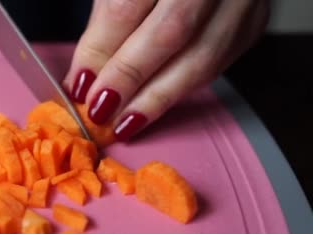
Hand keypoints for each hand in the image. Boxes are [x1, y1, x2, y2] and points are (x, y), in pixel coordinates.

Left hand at [63, 0, 268, 140]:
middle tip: (100, 111)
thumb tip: (85, 80)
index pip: (127, 6)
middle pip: (173, 32)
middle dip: (130, 78)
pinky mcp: (255, 20)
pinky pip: (219, 63)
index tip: (80, 85)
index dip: (101, 51)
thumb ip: (105, 24)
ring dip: (158, 97)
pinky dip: (182, 87)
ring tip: (125, 121)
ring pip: (203, 57)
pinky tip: (156, 102)